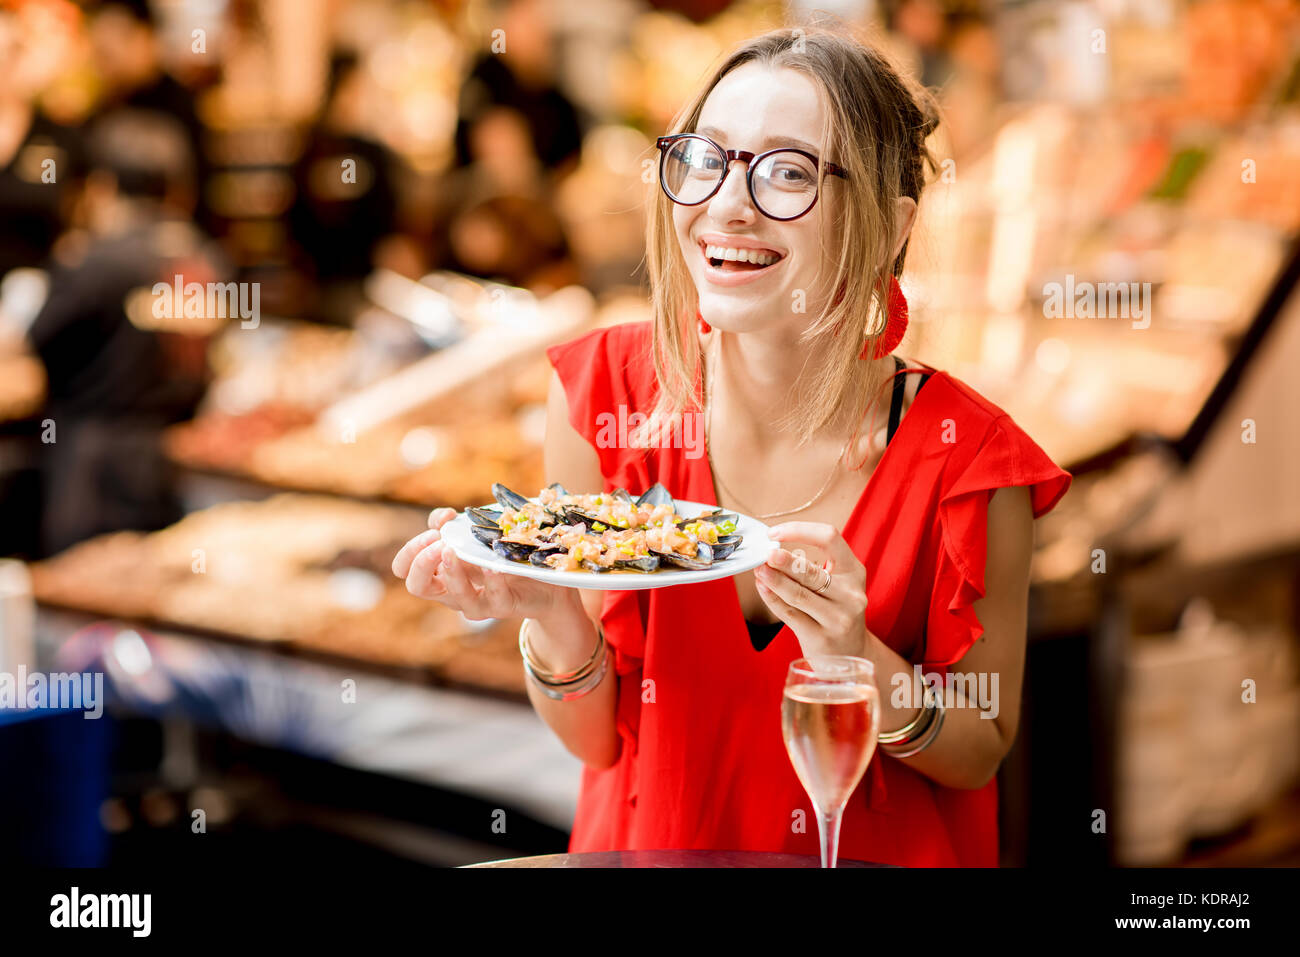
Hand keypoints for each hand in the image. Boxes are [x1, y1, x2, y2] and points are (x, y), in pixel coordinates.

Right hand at [392, 507, 572, 621]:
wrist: (543, 579)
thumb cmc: (500, 555)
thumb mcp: (473, 535)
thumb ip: (452, 525)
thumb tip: (442, 518)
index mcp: (440, 573)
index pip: (405, 570)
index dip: (410, 552)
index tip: (433, 532)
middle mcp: (452, 591)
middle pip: (417, 586)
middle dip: (421, 562)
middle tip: (439, 543)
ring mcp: (477, 602)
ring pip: (454, 596)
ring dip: (452, 572)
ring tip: (453, 551)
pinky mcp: (502, 606)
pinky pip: (493, 597)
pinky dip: (491, 580)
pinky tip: (492, 565)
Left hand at [755, 522, 871, 659]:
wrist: (850, 654)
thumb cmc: (836, 611)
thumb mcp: (835, 586)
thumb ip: (810, 568)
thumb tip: (772, 551)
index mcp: (855, 571)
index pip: (830, 538)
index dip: (800, 530)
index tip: (775, 533)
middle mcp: (852, 594)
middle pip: (812, 571)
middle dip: (786, 561)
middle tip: (766, 553)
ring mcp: (839, 618)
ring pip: (799, 594)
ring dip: (774, 580)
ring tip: (758, 569)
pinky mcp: (821, 638)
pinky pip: (791, 615)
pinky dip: (773, 600)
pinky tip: (762, 588)